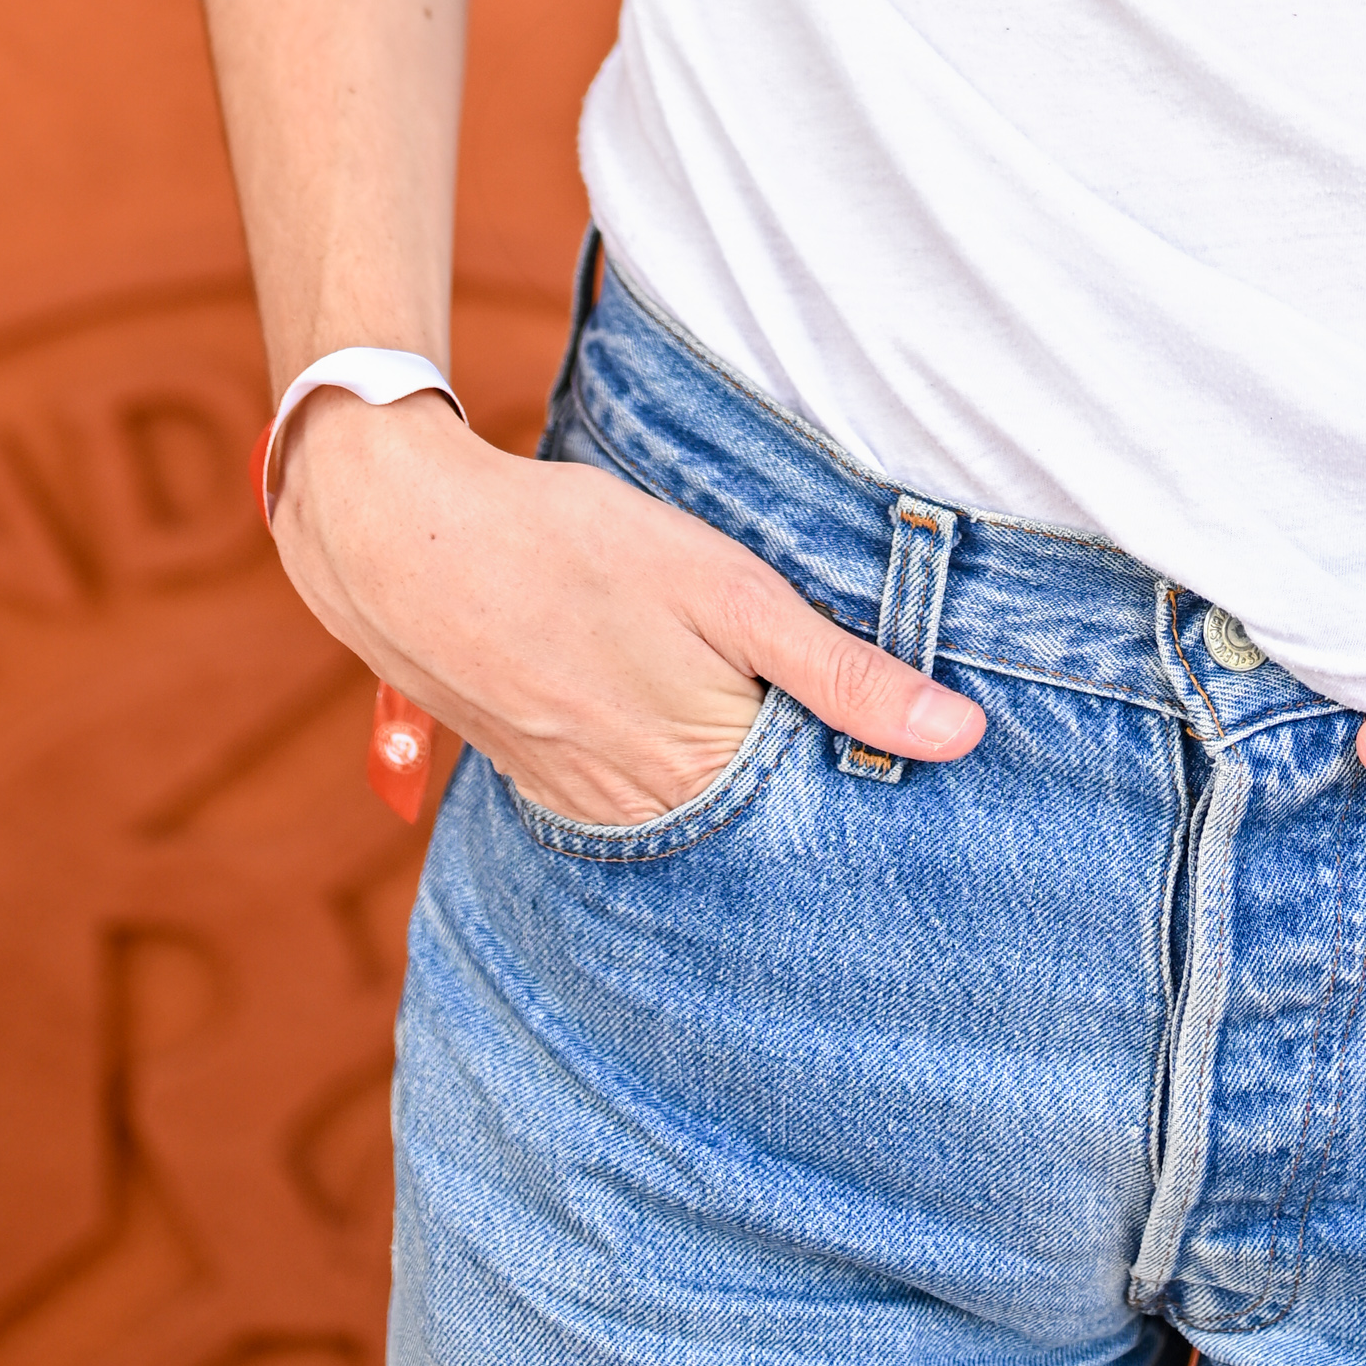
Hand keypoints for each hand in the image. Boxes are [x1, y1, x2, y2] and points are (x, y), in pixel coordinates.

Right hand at [271, 390, 983, 830]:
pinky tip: (675, 726)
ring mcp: (582, 803)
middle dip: (803, 797)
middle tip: (846, 750)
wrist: (405, 539)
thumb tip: (960, 737)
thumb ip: (842, 672)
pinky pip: (626, 801)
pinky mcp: (540, 777)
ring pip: (690, 816)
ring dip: (733, 786)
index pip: (818, 813)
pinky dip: (666, 777)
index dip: (866, 783)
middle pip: (754, 825)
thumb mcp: (728, 589)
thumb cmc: (576, 548)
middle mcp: (640, 813)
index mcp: (701, 773)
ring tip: (768, 735)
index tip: (919, 775)